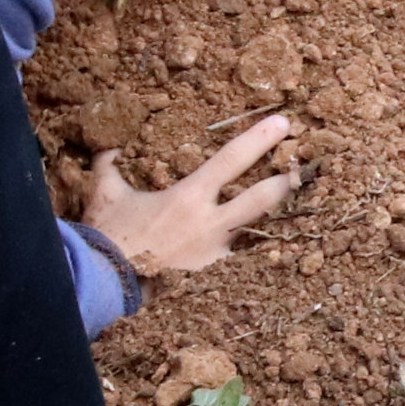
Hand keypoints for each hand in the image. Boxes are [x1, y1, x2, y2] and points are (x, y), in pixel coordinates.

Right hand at [81, 111, 300, 274]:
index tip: (283, 123)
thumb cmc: (106, 235)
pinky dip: (252, 253)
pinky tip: (268, 250)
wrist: (103, 281)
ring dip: (274, 218)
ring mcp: (214, 253)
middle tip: (301, 168)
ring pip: (256, 231)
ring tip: (294, 208)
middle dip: (284, 181)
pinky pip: (239, 259)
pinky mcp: (211, 276)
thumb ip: (109, 167)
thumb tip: (106, 148)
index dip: (260, 139)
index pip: (232, 160)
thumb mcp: (105, 193)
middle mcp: (209, 223)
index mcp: (189, 196)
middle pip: (261, 199)